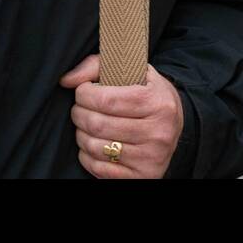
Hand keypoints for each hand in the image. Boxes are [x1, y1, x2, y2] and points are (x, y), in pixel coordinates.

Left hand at [59, 55, 183, 177]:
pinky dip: (87, 156)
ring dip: (81, 134)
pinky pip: (99, 168)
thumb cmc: (147, 92)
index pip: (106, 100)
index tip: (83, 91)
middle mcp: (158, 132)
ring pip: (96, 147)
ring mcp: (151, 157)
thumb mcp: (132, 70)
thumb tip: (66, 80)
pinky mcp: (143, 176)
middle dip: (79, 114)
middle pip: (98, 124)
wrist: (176, 122)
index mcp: (156, 101)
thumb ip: (97, 66)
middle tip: (79, 108)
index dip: (84, 94)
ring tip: (86, 125)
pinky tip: (93, 143)